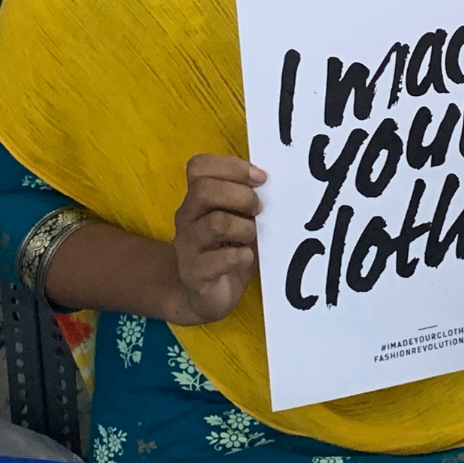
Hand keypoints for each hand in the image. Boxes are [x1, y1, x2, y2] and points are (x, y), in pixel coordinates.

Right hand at [166, 154, 264, 326]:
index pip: (199, 166)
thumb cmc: (227, 250)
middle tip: (260, 209)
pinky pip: (221, 259)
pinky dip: (242, 256)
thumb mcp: (238, 219)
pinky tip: (247, 258)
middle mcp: (187, 217)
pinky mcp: (195, 274)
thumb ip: (248, 199)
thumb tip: (276, 183)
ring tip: (253, 236)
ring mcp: (187, 246)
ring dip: (244, 227)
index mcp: (197, 198)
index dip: (232, 166)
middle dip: (241, 195)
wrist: (204, 296)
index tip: (262, 178)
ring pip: (216, 223)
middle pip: (204, 190)